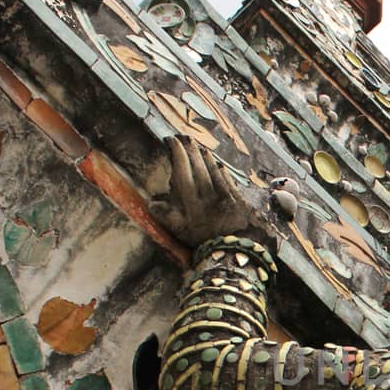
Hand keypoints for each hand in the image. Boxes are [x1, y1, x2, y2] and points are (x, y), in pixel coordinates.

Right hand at [156, 136, 270, 247]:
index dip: (176, 151)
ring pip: (212, 168)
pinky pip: (227, 178)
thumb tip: (151, 203)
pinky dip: (221, 169)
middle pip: (197, 164)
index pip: (181, 168)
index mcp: (189, 200)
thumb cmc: (202, 242)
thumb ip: (165, 215)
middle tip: (184, 138)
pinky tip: (218, 164)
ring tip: (199, 146)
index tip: (170, 140)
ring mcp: (224, 194)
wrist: (233, 252)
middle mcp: (206, 194)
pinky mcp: (238, 198)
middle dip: (190, 148)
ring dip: (205, 155)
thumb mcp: (179, 231)